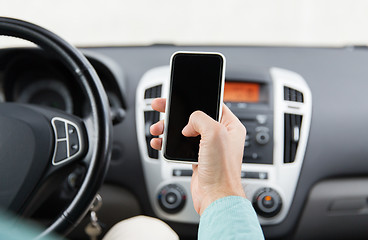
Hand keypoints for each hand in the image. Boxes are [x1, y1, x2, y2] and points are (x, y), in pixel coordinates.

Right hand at [150, 98, 245, 214]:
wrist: (216, 197)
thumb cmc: (222, 170)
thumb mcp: (214, 133)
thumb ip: (200, 118)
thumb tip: (188, 124)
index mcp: (230, 126)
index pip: (212, 104)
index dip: (195, 99)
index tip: (179, 96)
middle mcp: (220, 135)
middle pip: (193, 117)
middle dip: (175, 113)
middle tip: (160, 107)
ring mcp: (208, 147)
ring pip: (184, 131)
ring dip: (168, 129)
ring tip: (157, 129)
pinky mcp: (197, 158)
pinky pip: (180, 145)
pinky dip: (168, 143)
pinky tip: (159, 142)